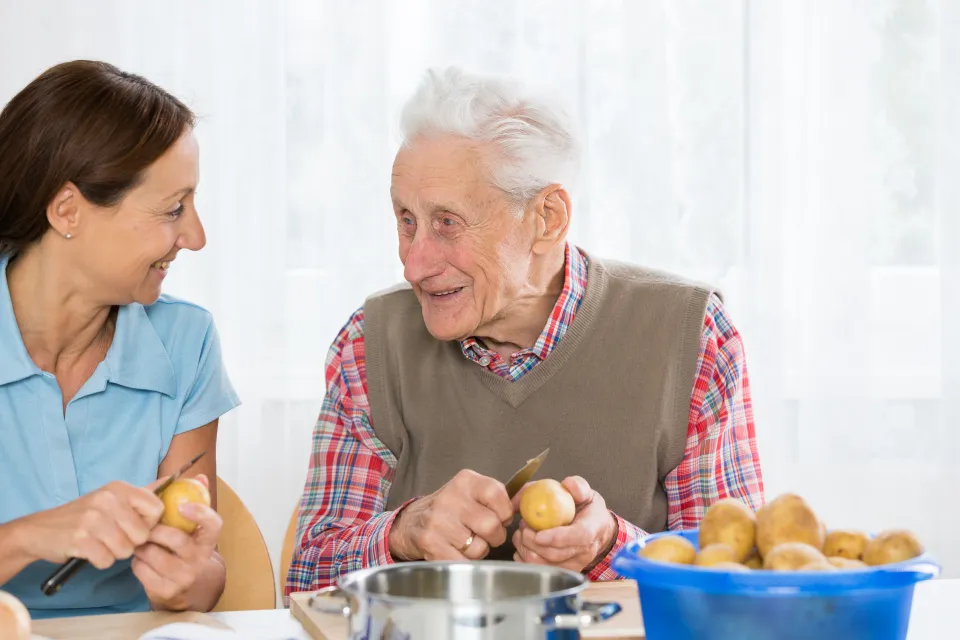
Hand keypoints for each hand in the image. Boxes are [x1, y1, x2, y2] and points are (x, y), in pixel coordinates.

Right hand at [18, 479, 164, 568]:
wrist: (40, 530)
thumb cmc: (84, 516)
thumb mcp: (112, 498)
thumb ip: (143, 493)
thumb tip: (172, 480)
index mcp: (119, 488)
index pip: (156, 509)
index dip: (149, 524)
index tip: (134, 526)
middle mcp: (107, 499)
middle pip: (142, 534)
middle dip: (130, 542)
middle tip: (111, 536)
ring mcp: (92, 518)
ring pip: (126, 550)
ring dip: (114, 553)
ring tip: (99, 542)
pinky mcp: (80, 539)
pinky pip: (106, 560)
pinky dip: (99, 561)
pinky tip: (89, 550)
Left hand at [131, 474, 223, 610]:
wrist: (184, 584)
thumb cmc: (184, 545)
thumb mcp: (191, 525)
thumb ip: (194, 499)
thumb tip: (198, 477)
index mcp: (208, 539)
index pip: (213, 524)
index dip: (201, 513)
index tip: (183, 505)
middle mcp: (199, 559)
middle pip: (176, 539)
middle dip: (155, 529)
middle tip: (145, 525)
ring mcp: (184, 576)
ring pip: (153, 554)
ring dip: (142, 545)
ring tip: (141, 541)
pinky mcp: (166, 590)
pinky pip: (141, 569)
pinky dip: (136, 561)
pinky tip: (141, 558)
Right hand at [388, 469, 513, 561]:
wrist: (410, 522)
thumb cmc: (449, 509)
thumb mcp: (470, 492)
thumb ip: (496, 496)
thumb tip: (525, 502)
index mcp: (465, 481)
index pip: (498, 494)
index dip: (505, 512)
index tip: (502, 517)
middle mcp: (450, 498)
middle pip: (491, 525)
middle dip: (495, 536)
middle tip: (485, 534)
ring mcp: (438, 522)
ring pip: (479, 547)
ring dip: (479, 549)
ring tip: (466, 541)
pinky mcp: (430, 543)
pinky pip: (464, 561)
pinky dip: (466, 561)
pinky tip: (457, 551)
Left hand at [512, 476, 617, 572]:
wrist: (596, 531)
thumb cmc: (588, 510)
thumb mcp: (586, 493)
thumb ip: (577, 486)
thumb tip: (567, 484)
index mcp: (592, 528)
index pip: (579, 536)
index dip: (558, 537)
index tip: (539, 534)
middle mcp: (585, 551)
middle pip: (556, 554)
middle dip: (532, 541)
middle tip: (523, 524)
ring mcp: (574, 564)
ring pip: (544, 565)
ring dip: (525, 548)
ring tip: (522, 532)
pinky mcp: (562, 571)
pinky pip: (539, 570)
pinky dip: (524, 558)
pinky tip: (523, 545)